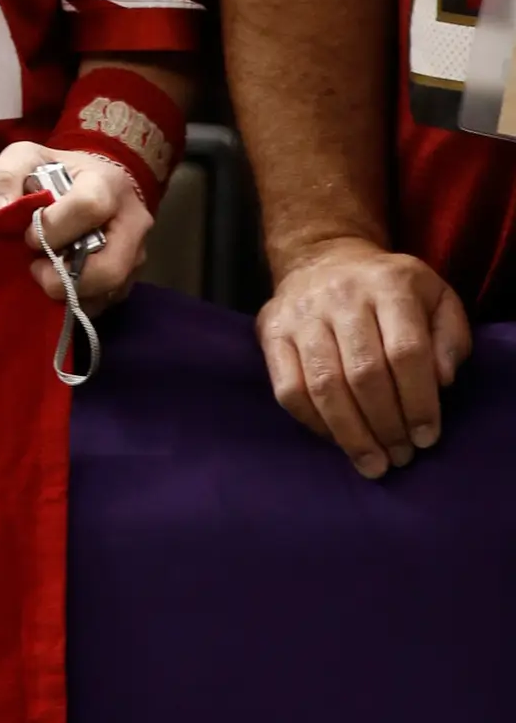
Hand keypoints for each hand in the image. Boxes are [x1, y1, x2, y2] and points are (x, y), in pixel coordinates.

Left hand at [0, 141, 151, 312]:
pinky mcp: (129, 281)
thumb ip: (2, 179)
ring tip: (44, 276)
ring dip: (68, 292)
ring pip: (107, 292)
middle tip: (35, 269)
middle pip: (109, 267)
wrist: (94, 184)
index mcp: (107, 185)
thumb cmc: (57, 172)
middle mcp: (132, 223)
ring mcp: (136, 256)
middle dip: (64, 278)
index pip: (89, 208)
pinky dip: (74, 301)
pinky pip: (104, 304)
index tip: (27, 236)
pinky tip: (56, 285)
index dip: (53, 228)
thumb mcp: (25, 159)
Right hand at [258, 236, 471, 477]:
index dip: (419, 403)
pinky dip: (314, 423)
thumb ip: (451, 338)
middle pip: (364, 374)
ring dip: (351, 435)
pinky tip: (337, 439)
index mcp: (390, 284)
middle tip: (400, 457)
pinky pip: (288, 389)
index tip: (427, 437)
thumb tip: (440, 381)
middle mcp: (341, 294)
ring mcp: (300, 312)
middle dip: (386, 426)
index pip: (406, 353)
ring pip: (323, 386)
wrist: (323, 259)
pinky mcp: (270, 330)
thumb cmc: (392, 292)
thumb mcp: (437, 299)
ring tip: (372, 463)